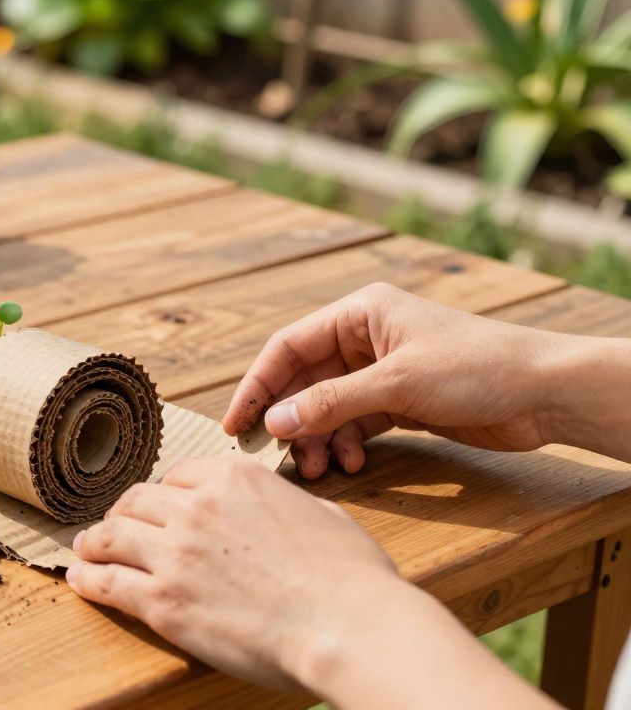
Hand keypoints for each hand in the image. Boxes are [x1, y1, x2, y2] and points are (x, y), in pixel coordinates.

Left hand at [67, 456, 397, 691]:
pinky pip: (108, 583)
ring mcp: (175, 554)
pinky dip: (87, 580)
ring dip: (93, 542)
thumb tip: (281, 510)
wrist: (347, 626)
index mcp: (234, 479)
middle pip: (137, 502)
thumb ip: (284, 504)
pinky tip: (78, 581)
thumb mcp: (321, 514)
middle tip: (111, 527)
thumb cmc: (351, 578)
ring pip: (111, 535)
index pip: (177, 477)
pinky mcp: (163, 601)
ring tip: (83, 550)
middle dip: (121, 514)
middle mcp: (196, 508)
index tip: (156, 508)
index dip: (163, 495)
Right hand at [222, 282, 566, 477]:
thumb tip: (276, 422)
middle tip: (278, 458)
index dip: (258, 385)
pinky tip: (350, 463)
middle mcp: (366, 338)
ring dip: (318, 438)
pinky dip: (346, 444)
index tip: (236, 424)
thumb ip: (332, 404)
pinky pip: (354, 423)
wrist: (546, 393)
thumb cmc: (476, 369)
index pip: (288, 347)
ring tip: (318, 469)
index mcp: (359, 314)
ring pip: (327, 407)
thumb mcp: (396, 384)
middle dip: (291, 420)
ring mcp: (382, 371)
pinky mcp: (401, 402)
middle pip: (304, 380)